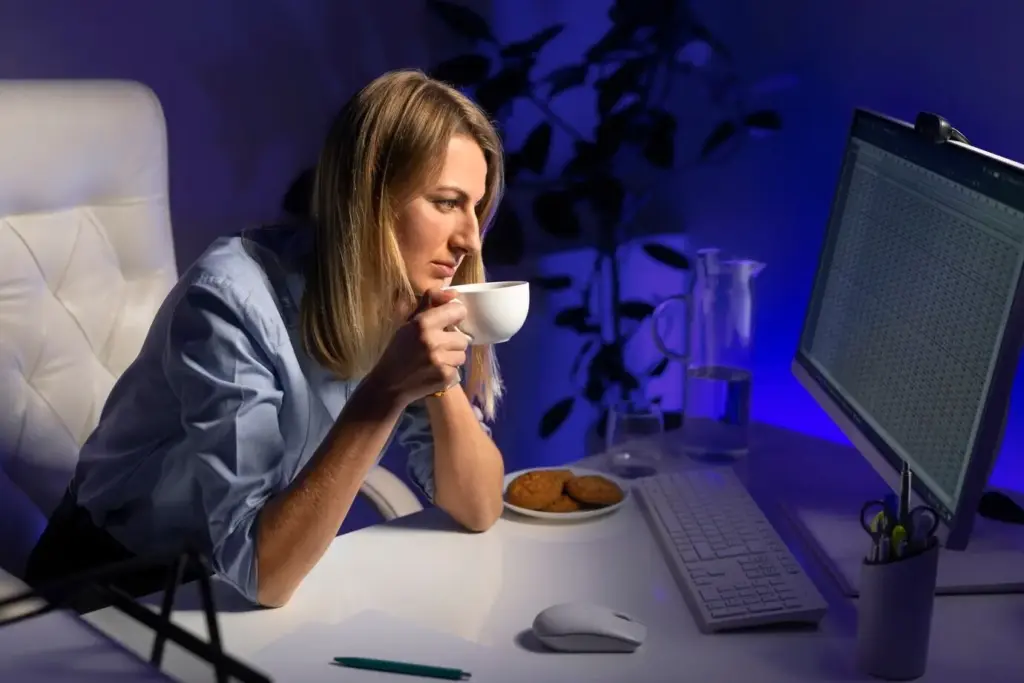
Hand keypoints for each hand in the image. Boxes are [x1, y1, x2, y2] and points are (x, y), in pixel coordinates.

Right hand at [368, 290, 467, 406]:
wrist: (389, 384)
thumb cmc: (398, 350)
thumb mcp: (409, 323)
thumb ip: (430, 304)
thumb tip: (453, 293)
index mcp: (423, 323)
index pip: (458, 311)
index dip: (455, 316)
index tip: (450, 321)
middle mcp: (433, 340)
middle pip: (462, 337)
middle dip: (452, 342)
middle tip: (438, 346)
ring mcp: (440, 360)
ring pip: (462, 354)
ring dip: (452, 357)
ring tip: (435, 359)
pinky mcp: (445, 377)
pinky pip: (457, 369)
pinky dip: (448, 370)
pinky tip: (433, 371)